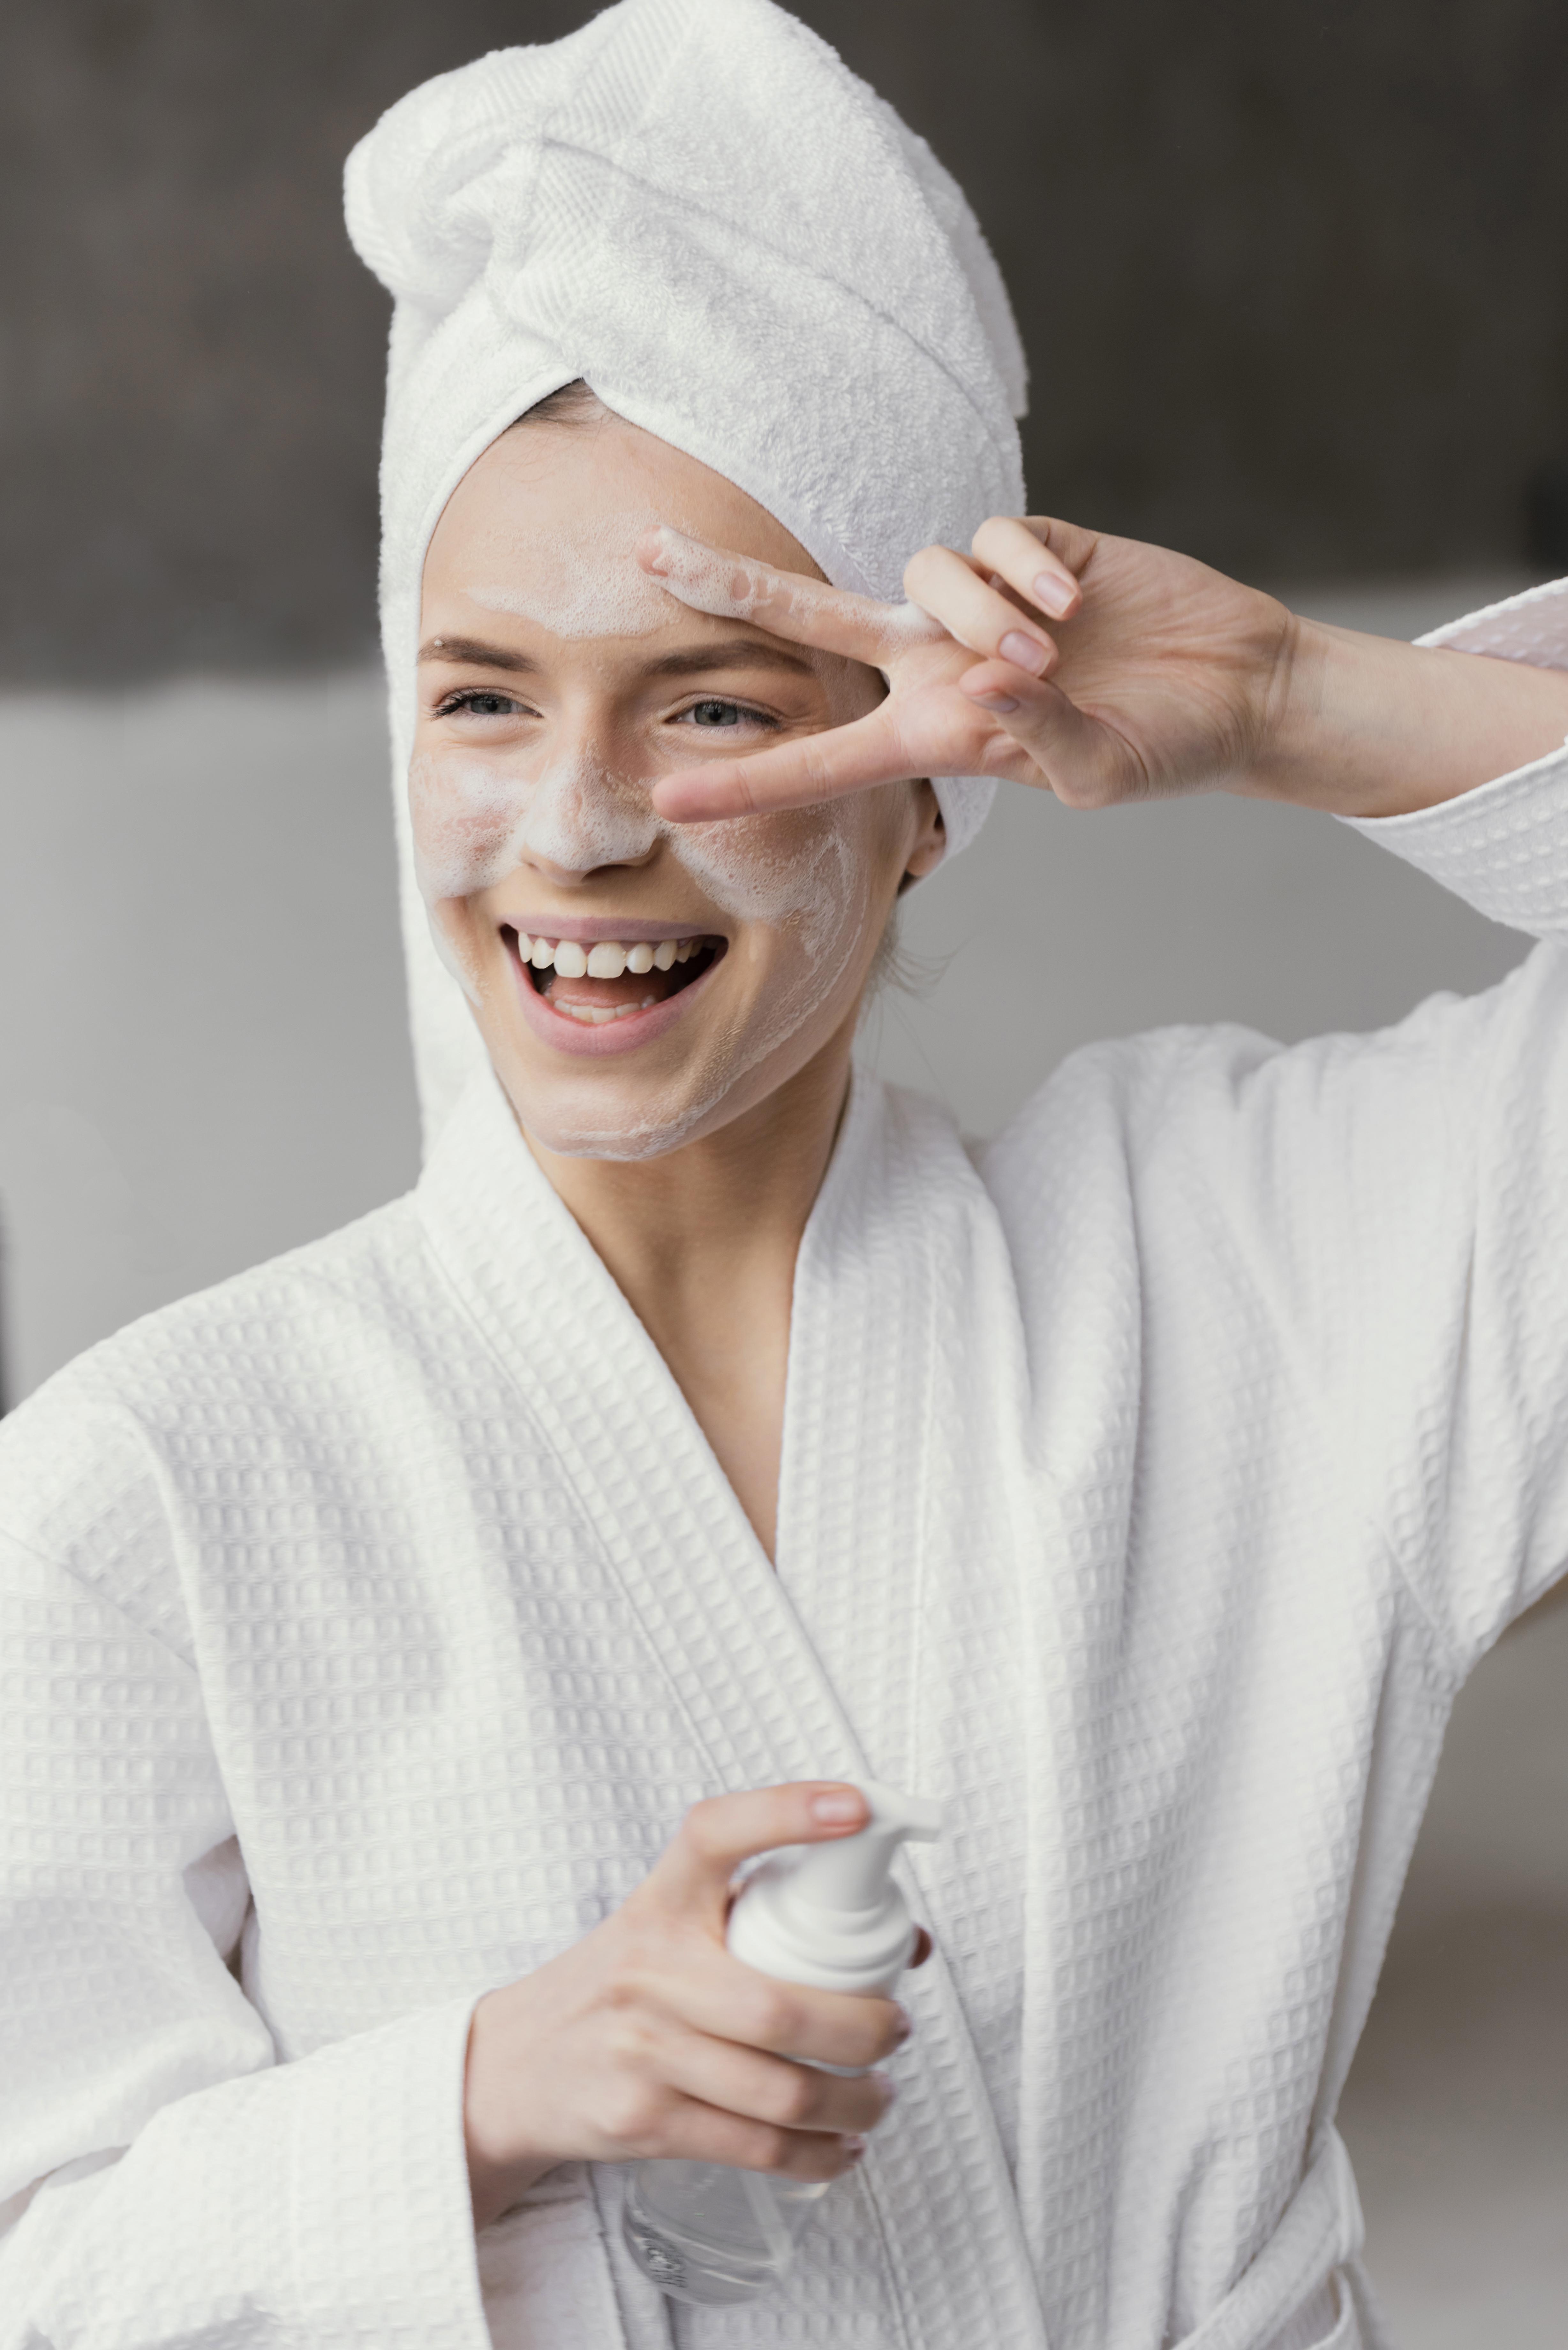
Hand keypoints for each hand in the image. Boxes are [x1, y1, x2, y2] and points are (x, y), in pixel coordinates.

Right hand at [463, 1783, 924, 2230]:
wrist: (515, 2066)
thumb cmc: (616, 1987)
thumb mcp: (670, 1925)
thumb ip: (765, 1919)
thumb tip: (903, 1942)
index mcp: (662, 1902)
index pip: (718, 1834)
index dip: (788, 1812)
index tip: (856, 1806)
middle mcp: (650, 1972)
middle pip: (782, 2010)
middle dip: (866, 2029)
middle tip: (896, 2028)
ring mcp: (643, 2051)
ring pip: (782, 2092)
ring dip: (856, 2101)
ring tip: (878, 2094)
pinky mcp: (642, 2122)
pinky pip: (755, 2149)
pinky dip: (816, 2155)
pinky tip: (839, 2145)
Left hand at [641, 517, 1297, 820]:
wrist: (1236, 690)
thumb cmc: (1164, 751)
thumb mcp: (1100, 772)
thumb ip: (1037, 736)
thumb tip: (989, 676)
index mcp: (936, 736)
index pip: (820, 761)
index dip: (744, 781)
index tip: (666, 806)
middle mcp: (939, 665)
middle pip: (810, 617)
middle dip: (732, 584)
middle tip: (647, 556)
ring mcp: (980, 603)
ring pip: (923, 573)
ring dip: (981, 610)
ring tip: (1052, 648)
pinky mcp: (1033, 547)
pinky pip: (992, 537)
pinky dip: (1028, 569)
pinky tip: (1079, 602)